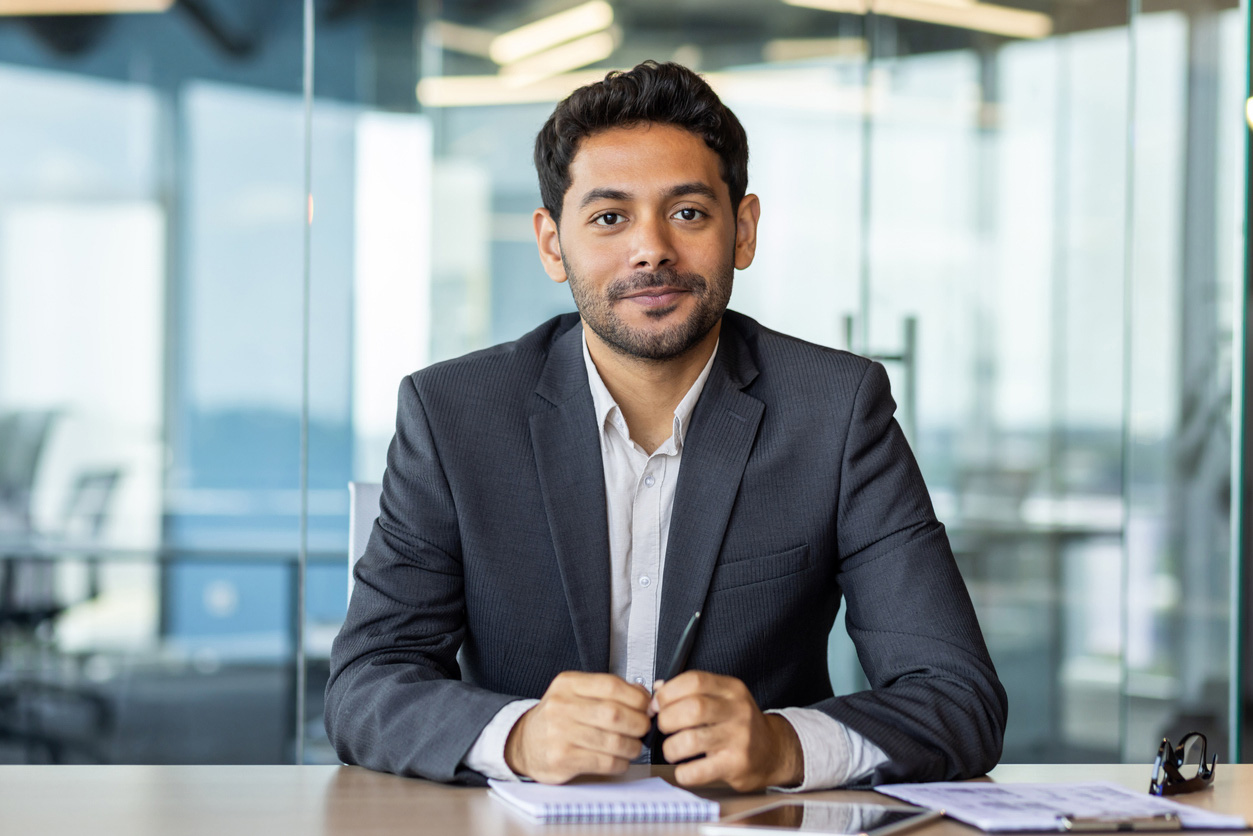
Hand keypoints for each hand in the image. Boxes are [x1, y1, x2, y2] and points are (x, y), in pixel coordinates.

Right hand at [504, 671, 650, 782]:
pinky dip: (620, 762)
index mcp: (568, 684)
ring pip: (613, 740)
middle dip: (638, 723)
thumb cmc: (557, 718)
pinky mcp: (562, 758)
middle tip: (643, 728)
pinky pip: (604, 762)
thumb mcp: (575, 693)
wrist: (524, 742)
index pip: (611, 685)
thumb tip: (644, 694)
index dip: (637, 697)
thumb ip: (607, 691)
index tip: (646, 706)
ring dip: (632, 746)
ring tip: (633, 746)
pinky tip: (619, 759)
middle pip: (615, 713)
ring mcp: (560, 733)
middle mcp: (561, 706)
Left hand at [652, 671, 803, 790]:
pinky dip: (683, 771)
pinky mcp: (735, 765)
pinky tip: (685, 768)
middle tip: (663, 726)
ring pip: (691, 740)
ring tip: (672, 749)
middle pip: (692, 708)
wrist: (773, 751)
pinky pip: (698, 771)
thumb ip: (693, 691)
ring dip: (671, 747)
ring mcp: (738, 739)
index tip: (657, 704)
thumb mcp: (725, 698)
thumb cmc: (742, 724)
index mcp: (731, 690)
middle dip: (667, 718)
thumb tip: (658, 689)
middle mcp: (737, 711)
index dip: (668, 692)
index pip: (695, 681)